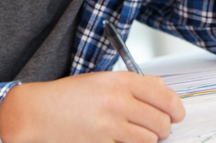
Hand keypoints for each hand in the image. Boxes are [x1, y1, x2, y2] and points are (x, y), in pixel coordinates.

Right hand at [0, 72, 185, 142]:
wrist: (38, 112)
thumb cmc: (68, 96)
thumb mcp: (102, 80)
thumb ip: (133, 83)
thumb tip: (161, 86)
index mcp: (120, 80)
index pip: (164, 94)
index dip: (176, 107)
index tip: (177, 113)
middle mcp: (118, 101)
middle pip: (162, 120)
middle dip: (165, 127)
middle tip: (160, 128)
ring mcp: (110, 125)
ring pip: (151, 138)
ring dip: (150, 139)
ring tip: (139, 134)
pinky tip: (122, 140)